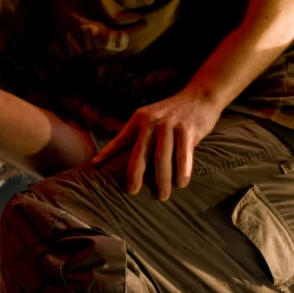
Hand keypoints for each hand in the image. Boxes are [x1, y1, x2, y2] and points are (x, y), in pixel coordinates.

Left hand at [91, 88, 221, 200]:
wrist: (199, 96)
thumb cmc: (172, 113)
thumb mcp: (151, 117)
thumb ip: (139, 135)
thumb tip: (121, 157)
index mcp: (139, 119)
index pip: (120, 139)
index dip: (107, 153)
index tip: (94, 165)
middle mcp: (152, 122)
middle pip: (140, 153)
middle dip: (135, 174)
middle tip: (132, 191)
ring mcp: (170, 126)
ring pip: (162, 158)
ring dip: (162, 180)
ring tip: (162, 196)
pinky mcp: (188, 130)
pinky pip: (183, 155)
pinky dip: (182, 171)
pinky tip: (181, 183)